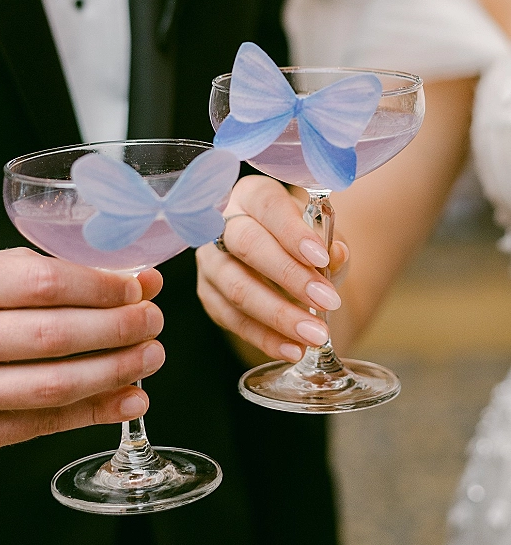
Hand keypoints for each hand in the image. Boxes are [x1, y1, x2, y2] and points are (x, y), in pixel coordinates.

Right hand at [0, 248, 164, 453]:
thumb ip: (46, 273)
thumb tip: (133, 282)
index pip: (43, 283)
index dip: (102, 287)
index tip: (138, 287)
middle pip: (54, 337)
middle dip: (119, 329)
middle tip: (152, 320)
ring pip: (53, 387)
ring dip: (116, 372)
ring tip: (150, 355)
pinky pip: (40, 426)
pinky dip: (94, 413)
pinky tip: (128, 398)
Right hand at [196, 175, 348, 364]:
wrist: (285, 263)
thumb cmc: (301, 242)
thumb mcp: (321, 236)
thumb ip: (330, 243)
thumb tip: (336, 253)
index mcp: (252, 195)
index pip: (268, 207)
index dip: (292, 232)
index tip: (321, 257)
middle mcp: (222, 223)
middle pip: (247, 245)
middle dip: (289, 276)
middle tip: (327, 302)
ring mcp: (210, 260)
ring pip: (236, 288)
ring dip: (278, 315)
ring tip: (314, 334)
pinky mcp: (208, 294)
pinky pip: (232, 319)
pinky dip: (264, 337)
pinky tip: (293, 349)